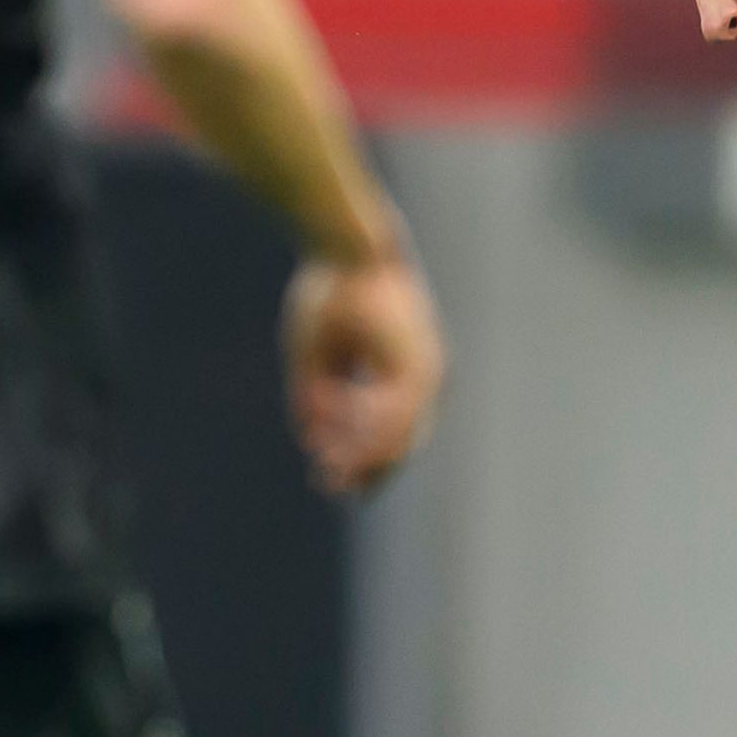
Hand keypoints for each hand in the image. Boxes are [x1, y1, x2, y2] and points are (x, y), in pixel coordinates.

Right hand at [282, 249, 444, 494]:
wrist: (347, 247)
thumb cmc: (330, 292)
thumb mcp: (314, 354)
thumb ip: (315, 397)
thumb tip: (312, 441)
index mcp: (403, 375)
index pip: (386, 431)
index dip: (355, 457)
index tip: (324, 476)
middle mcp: (422, 379)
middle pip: (399, 441)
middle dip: (363, 468)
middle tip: (332, 489)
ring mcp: (424, 373)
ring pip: (397, 433)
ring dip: (359, 455)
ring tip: (328, 472)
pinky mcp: (417, 366)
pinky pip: (391, 413)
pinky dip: (361, 430)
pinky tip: (332, 441)